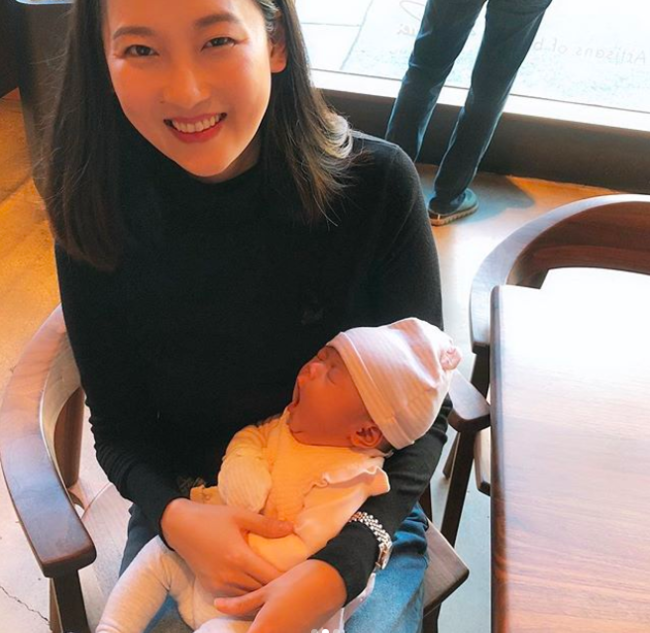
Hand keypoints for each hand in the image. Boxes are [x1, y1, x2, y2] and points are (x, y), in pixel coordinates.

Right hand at [161, 498, 292, 596]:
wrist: (179, 526)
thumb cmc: (211, 518)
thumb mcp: (240, 515)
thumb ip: (266, 525)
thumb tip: (291, 528)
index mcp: (239, 557)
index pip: (270, 577)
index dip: (287, 578)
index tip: (300, 574)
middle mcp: (229, 576)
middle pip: (261, 592)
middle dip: (278, 589)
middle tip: (294, 584)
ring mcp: (219, 586)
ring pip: (248, 599)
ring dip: (263, 595)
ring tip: (279, 589)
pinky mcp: (211, 589)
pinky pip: (235, 599)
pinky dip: (248, 597)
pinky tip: (258, 591)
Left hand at [214, 559, 346, 632]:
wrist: (331, 582)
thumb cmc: (297, 582)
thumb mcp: (267, 590)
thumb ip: (241, 603)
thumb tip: (218, 605)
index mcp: (264, 629)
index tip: (218, 630)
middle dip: (247, 630)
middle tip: (245, 619)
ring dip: (259, 630)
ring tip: (254, 620)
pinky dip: (271, 630)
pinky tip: (269, 622)